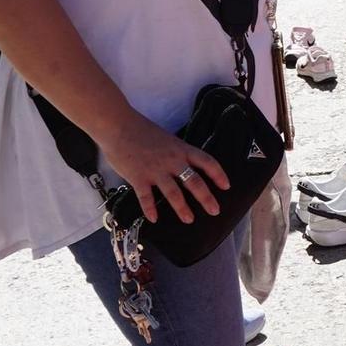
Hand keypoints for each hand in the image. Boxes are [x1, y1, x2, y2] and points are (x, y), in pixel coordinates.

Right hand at [104, 114, 227, 225]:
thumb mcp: (167, 139)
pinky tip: (153, 220)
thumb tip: (184, 167)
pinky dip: (149, 209)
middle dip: (206, 198)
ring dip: (182, 208)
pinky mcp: (138, 177)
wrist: (119, 126)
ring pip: (173, 193)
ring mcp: (155, 170)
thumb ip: (176, 153)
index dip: (218, 174)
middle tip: (214, 211)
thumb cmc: (142, 131)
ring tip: (189, 219)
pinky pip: (146, 197)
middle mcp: (172, 161)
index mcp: (182, 149)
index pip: (207, 162)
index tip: (226, 186)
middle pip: (194, 181)